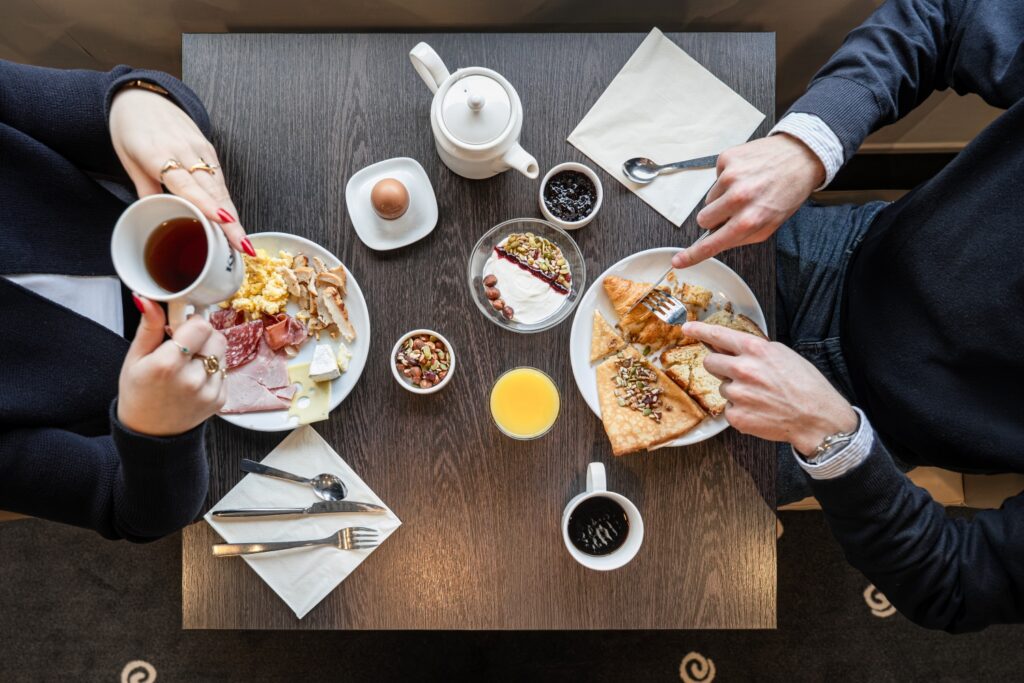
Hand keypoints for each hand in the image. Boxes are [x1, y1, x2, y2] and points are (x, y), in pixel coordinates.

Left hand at [109, 87, 251, 254]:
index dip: (206, 204)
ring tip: (242, 242)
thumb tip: (158, 217)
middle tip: (242, 246)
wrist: (142, 97)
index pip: (186, 184)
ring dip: (233, 216)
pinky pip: (220, 179)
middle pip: (212, 191)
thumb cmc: (131, 129)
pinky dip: (227, 201)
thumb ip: (145, 189)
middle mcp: (184, 151)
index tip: (223, 221)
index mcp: (158, 154)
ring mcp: (200, 149)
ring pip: (221, 188)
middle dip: (230, 221)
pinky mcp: (208, 149)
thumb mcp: (128, 160)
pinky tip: (233, 222)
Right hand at [117, 295, 227, 436]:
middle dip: (203, 335)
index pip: (201, 326)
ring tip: (188, 364)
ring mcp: (209, 392)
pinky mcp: (220, 400)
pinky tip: (194, 379)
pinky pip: (225, 371)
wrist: (150, 433)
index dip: (192, 322)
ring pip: (223, 353)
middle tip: (184, 345)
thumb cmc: (138, 393)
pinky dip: (213, 370)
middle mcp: (192, 379)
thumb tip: (148, 299)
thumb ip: (147, 327)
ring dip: (209, 352)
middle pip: (217, 337)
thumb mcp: (135, 358)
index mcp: (167, 366)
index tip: (181, 327)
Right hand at [672, 134, 824, 268]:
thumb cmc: (788, 192)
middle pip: (703, 219)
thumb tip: (715, 240)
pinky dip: (727, 179)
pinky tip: (745, 174)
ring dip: (723, 197)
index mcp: (750, 220)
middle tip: (735, 210)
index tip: (678, 261)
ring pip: (709, 199)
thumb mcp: (770, 224)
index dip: (692, 255)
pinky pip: (715, 178)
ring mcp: (731, 176)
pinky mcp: (727, 159)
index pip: (712, 243)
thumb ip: (741, 236)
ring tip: (746, 188)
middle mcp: (738, 198)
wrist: (801, 156)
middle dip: (715, 218)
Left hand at [682, 321, 856, 454]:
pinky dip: (741, 410)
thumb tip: (733, 347)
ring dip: (735, 391)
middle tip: (739, 374)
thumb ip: (755, 350)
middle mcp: (742, 369)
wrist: (817, 418)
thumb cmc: (806, 385)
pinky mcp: (736, 415)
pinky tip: (760, 410)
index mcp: (755, 350)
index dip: (699, 331)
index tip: (687, 328)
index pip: (718, 335)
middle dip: (720, 367)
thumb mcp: (782, 355)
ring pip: (722, 387)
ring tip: (760, 396)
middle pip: (710, 363)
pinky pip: (729, 408)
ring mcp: (737, 393)